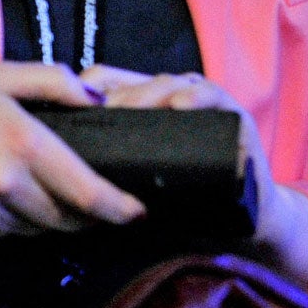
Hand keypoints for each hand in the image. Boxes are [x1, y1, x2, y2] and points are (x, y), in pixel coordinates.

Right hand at [0, 61, 144, 239]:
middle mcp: (4, 183)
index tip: (136, 211)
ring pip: (31, 229)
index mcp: (23, 142)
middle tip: (91, 202)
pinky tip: (1, 198)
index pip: (86, 192)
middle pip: (63, 219)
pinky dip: (8, 223)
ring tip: (43, 195)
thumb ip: (53, 82)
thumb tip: (96, 98)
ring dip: (44, 218)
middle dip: (83, 215)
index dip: (117, 207)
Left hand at [82, 66, 307, 304]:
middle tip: (94, 115)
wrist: (244, 225)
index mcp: (147, 110)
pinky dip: (196, 98)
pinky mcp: (234, 115)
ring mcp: (204, 104)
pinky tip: (180, 105)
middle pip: (135, 82)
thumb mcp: (140, 186)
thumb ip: (112, 171)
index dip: (83, 93)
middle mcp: (174, 99)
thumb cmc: (187, 207)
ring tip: (128, 110)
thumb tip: (62, 174)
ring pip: (170, 84)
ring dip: (148, 94)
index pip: (107, 84)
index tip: (65, 113)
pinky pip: (213, 97)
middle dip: (113, 97)